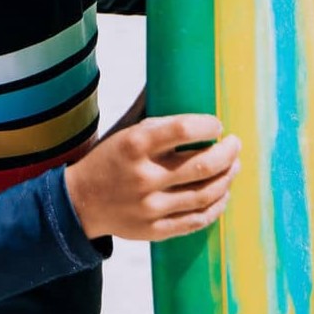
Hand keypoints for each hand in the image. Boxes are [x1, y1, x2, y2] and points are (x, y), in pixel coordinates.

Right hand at [64, 114, 240, 241]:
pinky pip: (197, 220)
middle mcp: (143, 176)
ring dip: (227, 178)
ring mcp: (150, 206)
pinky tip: (222, 193)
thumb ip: (152, 116)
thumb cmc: (108, 159)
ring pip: (205, 194)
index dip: (207, 126)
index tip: (216, 124)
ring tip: (234, 166)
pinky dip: (216, 206)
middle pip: (202, 165)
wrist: (79, 201)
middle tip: (234, 144)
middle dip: (228, 153)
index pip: (182, 130)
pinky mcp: (155, 229)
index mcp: (134, 145)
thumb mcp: (123, 131)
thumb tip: (175, 83)